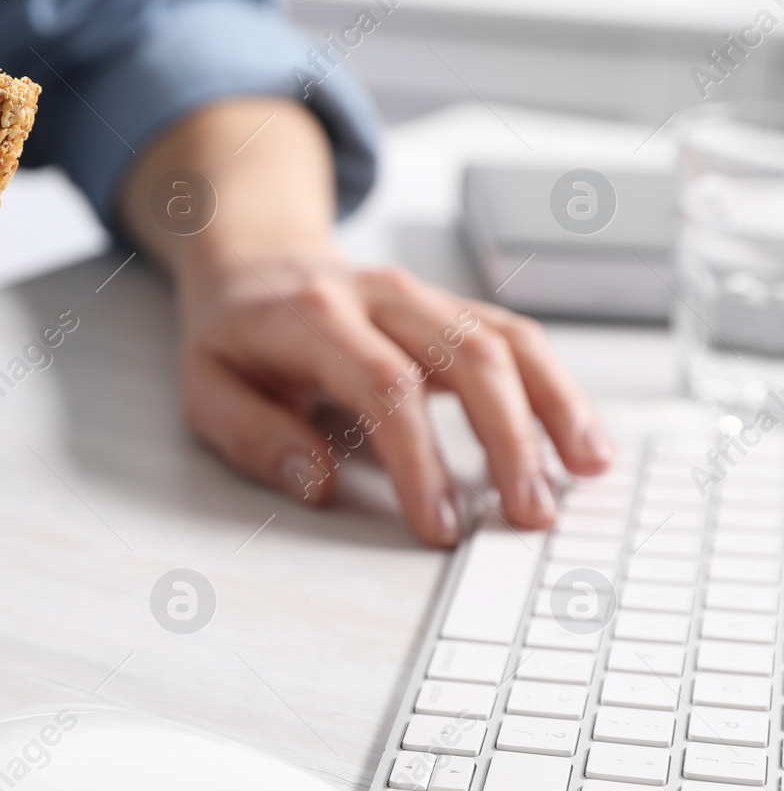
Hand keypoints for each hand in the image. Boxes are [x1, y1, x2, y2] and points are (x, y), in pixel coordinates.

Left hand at [174, 253, 613, 543]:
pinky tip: (584, 440)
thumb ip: (253, 436)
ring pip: (506, 341)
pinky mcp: (453, 309)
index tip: (441, 525)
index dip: (420, 458)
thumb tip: (315, 484)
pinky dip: (557, 389)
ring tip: (585, 473)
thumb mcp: (206, 388)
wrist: (255, 266)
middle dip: (507, 439)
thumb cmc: (234, 339)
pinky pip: (517, 340)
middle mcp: (380, 297)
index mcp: (314, 317)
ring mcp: (424, 298)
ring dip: (553, 408)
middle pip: (466, 357)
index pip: (384, 386)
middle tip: (528, 515)